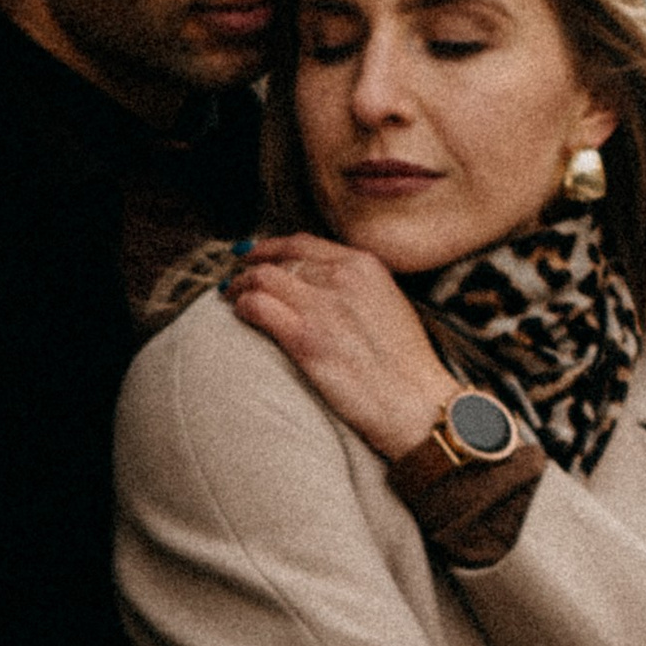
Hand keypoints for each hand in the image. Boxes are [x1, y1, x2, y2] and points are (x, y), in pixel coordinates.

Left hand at [225, 235, 456, 460]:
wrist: (414, 402)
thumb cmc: (406, 366)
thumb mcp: (389, 305)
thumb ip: (356, 288)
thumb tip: (321, 288)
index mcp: (365, 266)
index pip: (305, 243)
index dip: (273, 247)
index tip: (257, 256)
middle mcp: (342, 276)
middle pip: (280, 258)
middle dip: (252, 267)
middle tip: (236, 280)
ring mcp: (323, 305)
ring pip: (262, 277)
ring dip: (240, 285)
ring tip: (231, 297)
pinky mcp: (305, 337)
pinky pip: (257, 306)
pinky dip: (242, 306)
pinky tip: (239, 315)